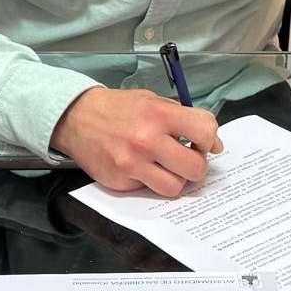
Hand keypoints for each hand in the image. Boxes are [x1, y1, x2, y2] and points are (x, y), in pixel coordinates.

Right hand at [51, 87, 223, 197]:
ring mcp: (132, 164)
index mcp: (159, 114)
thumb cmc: (119, 109)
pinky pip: (150, 190)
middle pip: (196, 167)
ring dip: (176, 179)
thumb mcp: (153, 100)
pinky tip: (143, 168)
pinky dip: (151, 182)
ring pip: (175, 187)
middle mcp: (147, 140)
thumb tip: (213, 143)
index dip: (210, 138)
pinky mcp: (120, 181)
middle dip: (197, 164)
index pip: (205, 130)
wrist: (77, 118)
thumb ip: (183, 119)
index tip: (204, 142)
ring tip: (167, 167)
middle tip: (187, 158)